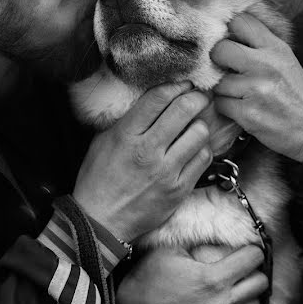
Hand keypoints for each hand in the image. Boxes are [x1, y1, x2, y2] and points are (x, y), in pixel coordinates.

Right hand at [73, 82, 212, 242]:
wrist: (101, 220)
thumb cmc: (99, 179)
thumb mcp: (102, 141)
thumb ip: (127, 120)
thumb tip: (153, 99)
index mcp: (126, 135)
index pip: (158, 98)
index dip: (176, 85)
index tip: (184, 83)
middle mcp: (148, 151)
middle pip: (184, 109)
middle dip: (196, 97)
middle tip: (199, 96)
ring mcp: (166, 171)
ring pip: (200, 133)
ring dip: (200, 124)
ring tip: (196, 124)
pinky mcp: (179, 189)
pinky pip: (203, 159)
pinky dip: (202, 149)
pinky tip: (194, 149)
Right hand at [116, 246, 268, 303]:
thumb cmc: (150, 274)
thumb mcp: (175, 249)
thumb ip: (203, 244)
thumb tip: (224, 237)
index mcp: (214, 278)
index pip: (254, 259)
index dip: (251, 250)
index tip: (245, 249)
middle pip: (261, 284)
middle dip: (253, 271)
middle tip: (241, 266)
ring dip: (246, 292)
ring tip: (231, 284)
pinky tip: (215, 301)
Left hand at [211, 14, 302, 161]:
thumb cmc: (296, 95)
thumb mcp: (286, 61)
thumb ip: (261, 46)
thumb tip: (228, 33)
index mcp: (276, 48)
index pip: (241, 22)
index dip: (229, 30)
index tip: (229, 40)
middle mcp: (265, 65)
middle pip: (220, 50)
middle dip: (218, 60)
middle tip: (226, 69)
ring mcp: (255, 89)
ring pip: (218, 82)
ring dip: (223, 89)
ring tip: (239, 94)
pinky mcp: (247, 113)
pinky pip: (220, 103)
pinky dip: (226, 107)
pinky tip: (241, 108)